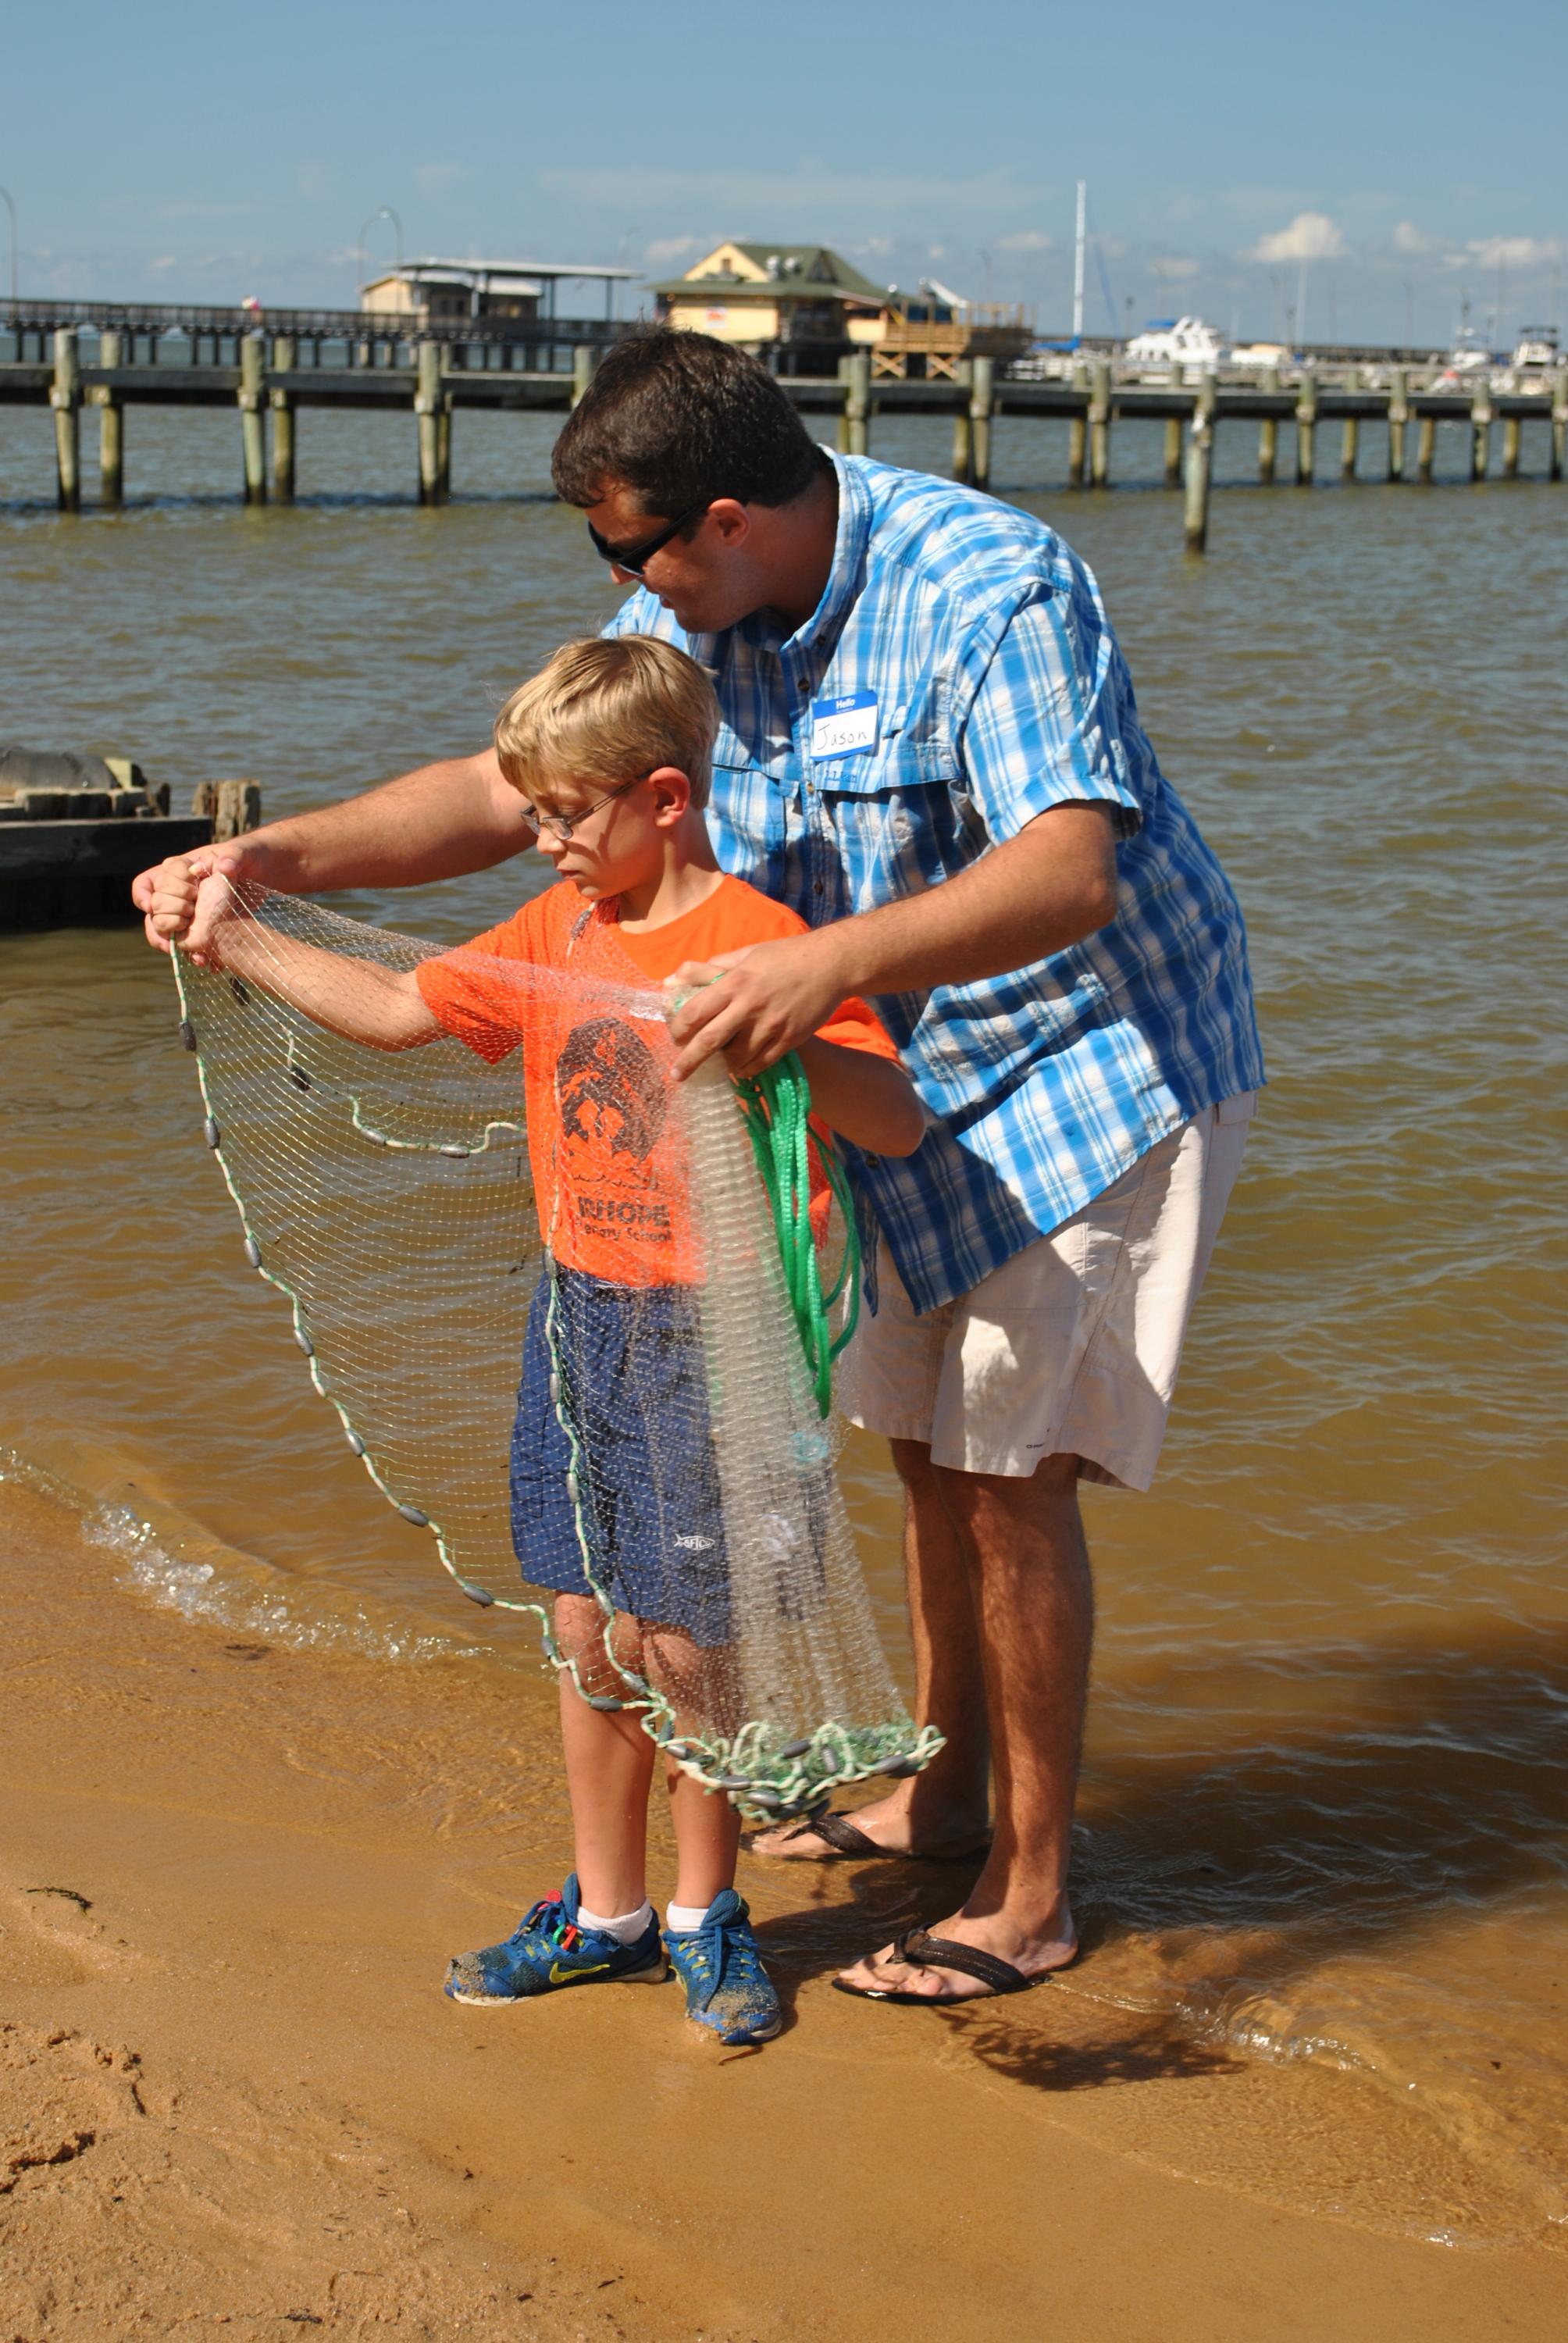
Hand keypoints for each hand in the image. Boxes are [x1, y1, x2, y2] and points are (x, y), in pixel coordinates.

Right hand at [135, 844, 253, 961]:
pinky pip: (182, 946)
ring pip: (160, 929)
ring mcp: (184, 913)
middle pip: (153, 906)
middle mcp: (176, 892)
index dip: (142, 895)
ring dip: (171, 936)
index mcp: (178, 871)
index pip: (146, 882)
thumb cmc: (248, 860)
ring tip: (191, 935)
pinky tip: (206, 960)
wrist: (264, 882)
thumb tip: (224, 866)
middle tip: (192, 909)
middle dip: (170, 910)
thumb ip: (233, 856)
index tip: (150, 905)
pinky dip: (190, 954)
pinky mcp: (196, 931)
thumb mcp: (242, 854)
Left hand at [666, 929, 851, 1080]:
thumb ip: (707, 969)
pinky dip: (747, 1069)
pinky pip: (761, 1063)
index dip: (679, 1029)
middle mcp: (749, 1005)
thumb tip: (671, 980)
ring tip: (718, 1064)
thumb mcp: (745, 954)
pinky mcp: (789, 1039)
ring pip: (736, 1058)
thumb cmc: (785, 956)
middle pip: (709, 1041)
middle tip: (678, 1075)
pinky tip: (742, 1067)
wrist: (831, 965)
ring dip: (722, 1065)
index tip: (675, 1038)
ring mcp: (770, 1025)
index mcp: (735, 981)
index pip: (695, 1011)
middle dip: (688, 1062)